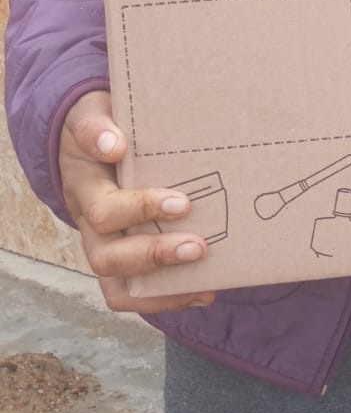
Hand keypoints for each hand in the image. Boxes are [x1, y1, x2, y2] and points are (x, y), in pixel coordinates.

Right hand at [59, 89, 216, 314]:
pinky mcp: (119, 258)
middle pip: (107, 255)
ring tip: (202, 281)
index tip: (179, 202)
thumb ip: (98, 125)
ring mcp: (102, 243)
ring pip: (117, 282)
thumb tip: (113, 143)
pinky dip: (165, 298)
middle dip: (155, 254)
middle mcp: (90, 222)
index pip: (103, 206)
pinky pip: (130, 292)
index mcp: (85, 186)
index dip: (138, 208)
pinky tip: (203, 291)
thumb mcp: (93, 114)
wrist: (85, 141)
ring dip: (161, 286)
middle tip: (197, 245)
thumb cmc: (98, 127)